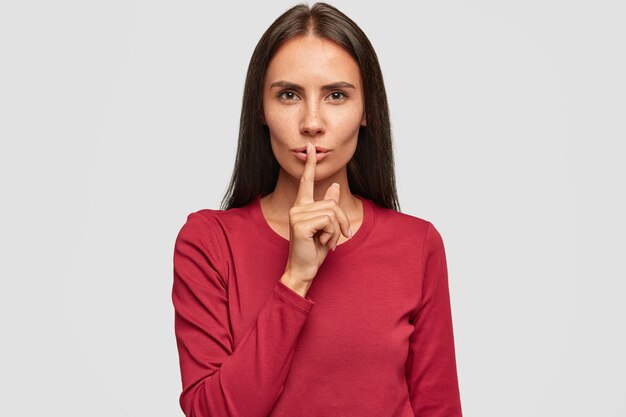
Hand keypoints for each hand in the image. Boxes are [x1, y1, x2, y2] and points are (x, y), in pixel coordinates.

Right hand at [283, 142, 351, 284]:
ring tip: (329, 242)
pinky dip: (333, 234)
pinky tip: (324, 243)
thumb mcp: (327, 228)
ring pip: (332, 212)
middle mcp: (297, 208)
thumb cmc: (313, 250)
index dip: (310, 164)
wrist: (303, 270)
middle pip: (332, 203)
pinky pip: (329, 221)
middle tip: (341, 236)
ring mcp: (297, 215)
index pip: (306, 181)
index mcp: (302, 206)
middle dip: (342, 221)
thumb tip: (334, 187)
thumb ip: (329, 207)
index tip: (310, 147)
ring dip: (337, 230)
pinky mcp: (300, 224)